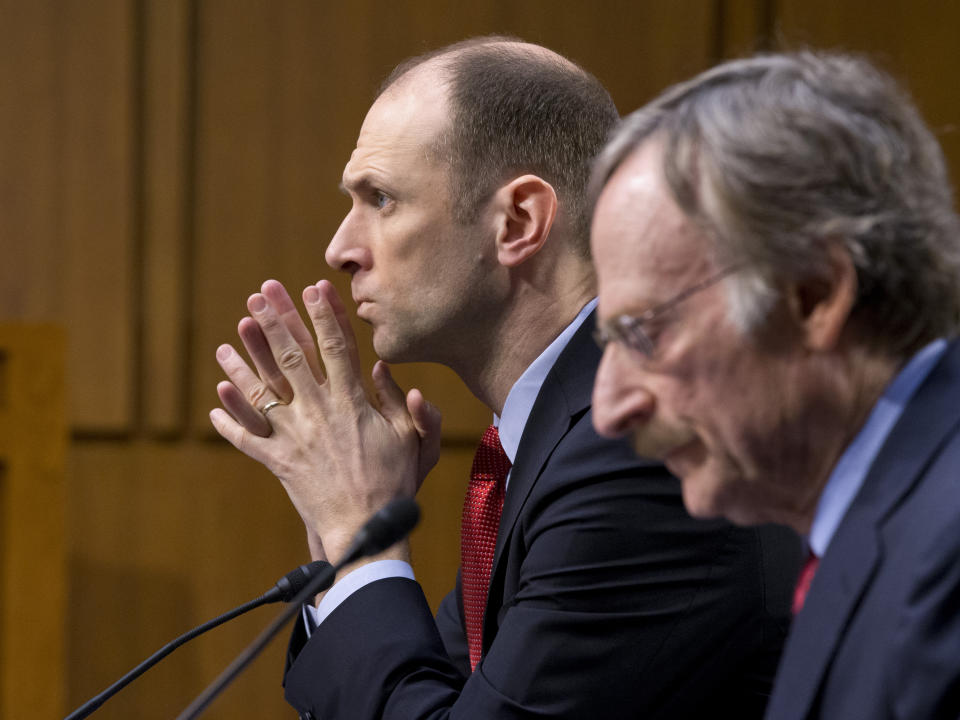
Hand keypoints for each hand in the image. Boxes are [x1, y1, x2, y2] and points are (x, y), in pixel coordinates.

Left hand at [210, 280, 441, 562]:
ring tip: (229, 338)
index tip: (314, 287)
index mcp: (352, 402)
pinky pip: (247, 438)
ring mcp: (294, 436)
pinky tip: (215, 399)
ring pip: (262, 391)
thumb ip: (404, 403)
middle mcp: (318, 412)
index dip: (324, 314)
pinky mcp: (279, 461)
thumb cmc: (395, 482)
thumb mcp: (414, 439)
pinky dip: (230, 420)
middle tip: (260, 295)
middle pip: (291, 357)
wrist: (366, 527)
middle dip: (276, 321)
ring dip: (243, 362)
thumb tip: (383, 369)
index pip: (336, 347)